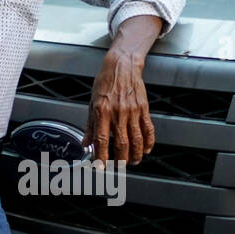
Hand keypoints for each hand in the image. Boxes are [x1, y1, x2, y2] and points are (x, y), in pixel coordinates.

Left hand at [85, 47, 154, 164]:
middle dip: (120, 159)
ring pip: (137, 139)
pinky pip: (148, 129)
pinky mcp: (143, 109)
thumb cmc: (105, 83)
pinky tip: (146, 149)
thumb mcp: (92, 103)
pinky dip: (148, 142)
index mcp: (102, 111)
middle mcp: (118, 113)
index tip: (100, 166)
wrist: (122, 66)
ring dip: (135, 154)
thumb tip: (85, 144)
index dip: (101, 155)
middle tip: (118, 167)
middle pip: (122, 143)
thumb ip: (90, 126)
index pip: (101, 139)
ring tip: (133, 161)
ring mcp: (132, 111)